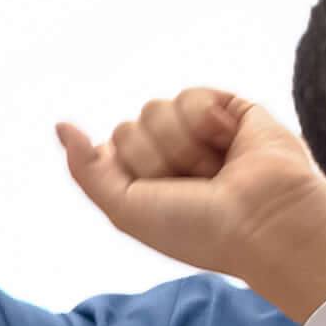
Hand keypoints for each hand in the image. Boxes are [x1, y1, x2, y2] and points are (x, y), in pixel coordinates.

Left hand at [55, 88, 325, 322]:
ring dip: (181, 146)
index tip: (162, 199)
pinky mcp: (230, 109)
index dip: (129, 172)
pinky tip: (230, 143)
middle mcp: (173, 156)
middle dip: (154, 160)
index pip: (110, 150)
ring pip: (154, 110)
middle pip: (128, 129)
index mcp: (149, 181)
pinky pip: (190, 96)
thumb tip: (62, 125)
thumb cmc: (198, 228)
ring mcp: (201, 132)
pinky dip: (206, 123)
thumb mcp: (123, 208)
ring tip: (215, 170)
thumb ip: (86, 169)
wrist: (262, 221)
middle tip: (194, 187)